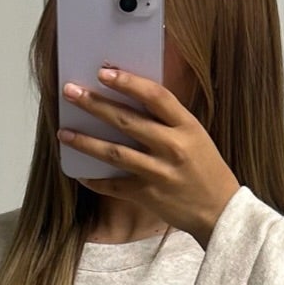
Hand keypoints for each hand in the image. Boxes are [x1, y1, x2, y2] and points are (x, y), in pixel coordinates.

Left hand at [59, 66, 241, 246]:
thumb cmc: (205, 170)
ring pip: (114, 153)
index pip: (155, 96)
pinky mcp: (149, 196)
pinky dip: (95, 179)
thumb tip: (130, 100)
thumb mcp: (196, 136)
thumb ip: (168, 120)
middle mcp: (173, 147)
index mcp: (187, 126)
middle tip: (70, 92)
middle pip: (127, 121)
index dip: (128, 82)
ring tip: (64, 132)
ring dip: (85, 141)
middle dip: (94, 104)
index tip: (104, 72)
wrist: (220, 212)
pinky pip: (114, 185)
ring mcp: (159, 172)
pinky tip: (79, 172)